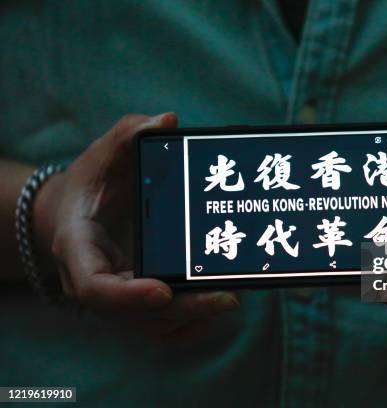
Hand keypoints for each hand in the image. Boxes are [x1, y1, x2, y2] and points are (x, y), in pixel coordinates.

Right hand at [33, 113, 239, 344]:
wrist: (80, 212)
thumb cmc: (92, 184)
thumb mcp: (103, 153)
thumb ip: (128, 134)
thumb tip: (168, 120)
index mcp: (80, 250)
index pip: (94, 288)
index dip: (127, 296)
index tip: (164, 290)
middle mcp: (99, 283)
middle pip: (137, 315)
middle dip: (184, 307)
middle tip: (228, 296)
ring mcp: (120, 298)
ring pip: (156, 325)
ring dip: (195, 314)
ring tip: (234, 294)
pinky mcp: (140, 302)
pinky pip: (166, 326)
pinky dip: (193, 320)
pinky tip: (220, 300)